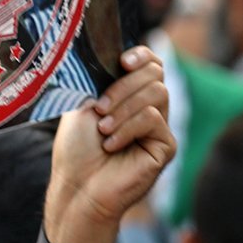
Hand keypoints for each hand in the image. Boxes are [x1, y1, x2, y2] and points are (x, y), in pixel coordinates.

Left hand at [46, 47, 175, 242]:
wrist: (77, 187)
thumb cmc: (76, 150)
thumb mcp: (84, 104)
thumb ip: (103, 79)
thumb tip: (117, 55)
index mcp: (130, 95)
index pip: (151, 63)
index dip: (142, 56)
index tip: (122, 62)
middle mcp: (148, 108)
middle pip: (155, 73)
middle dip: (124, 86)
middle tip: (100, 107)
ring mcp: (159, 128)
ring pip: (157, 93)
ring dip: (124, 108)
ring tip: (104, 129)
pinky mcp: (165, 147)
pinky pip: (154, 119)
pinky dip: (128, 128)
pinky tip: (111, 145)